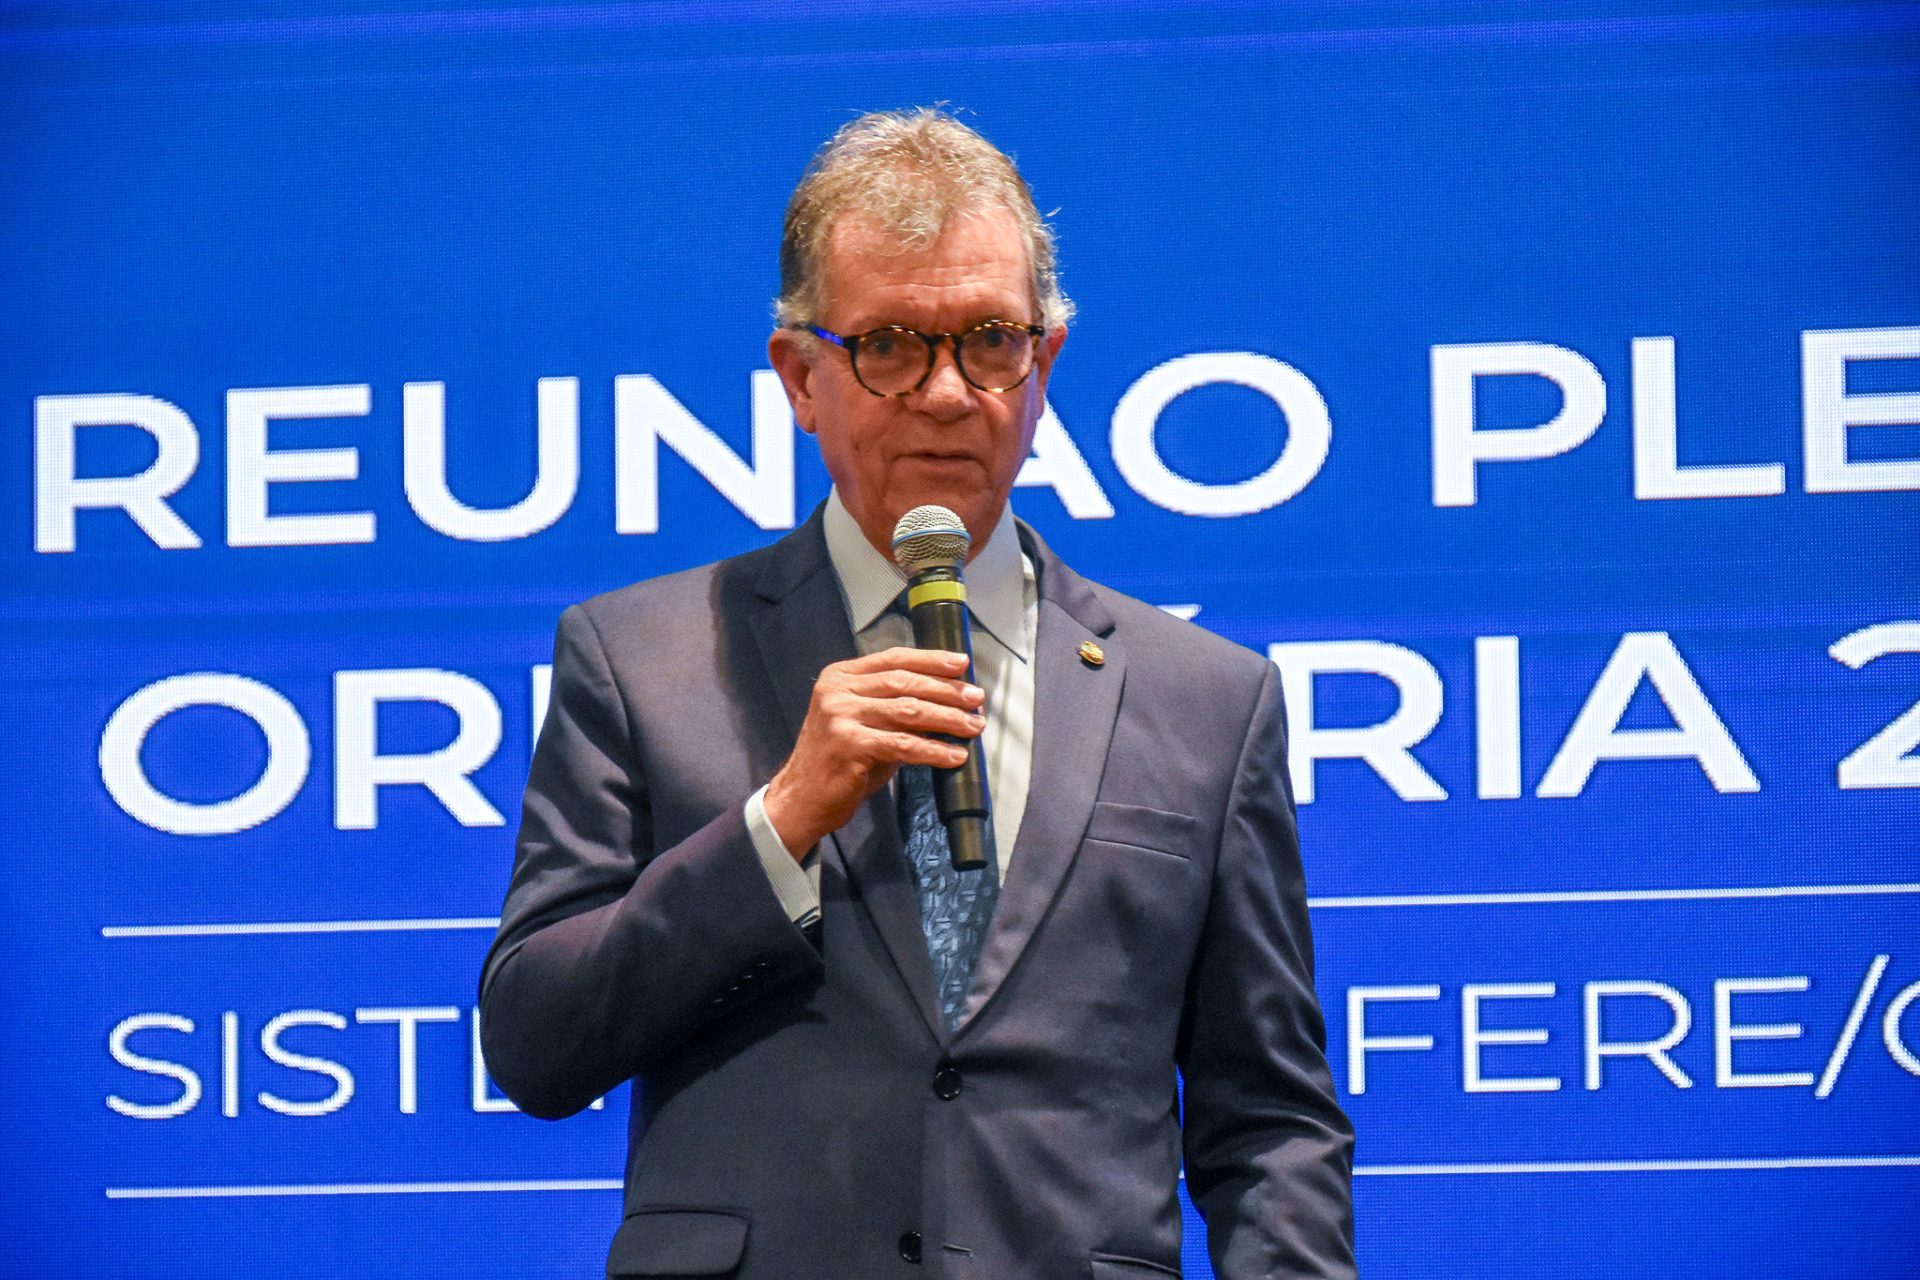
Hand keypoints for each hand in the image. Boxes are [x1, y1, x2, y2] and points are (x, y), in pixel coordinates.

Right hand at [763, 646, 984, 856]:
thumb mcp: (863, 723)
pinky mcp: (850, 745)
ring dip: (948, 719)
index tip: (961, 664)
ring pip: (909, 711)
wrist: (801, 798)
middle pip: (905, 682)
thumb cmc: (838, 761)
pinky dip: (934, 751)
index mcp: (840, 677)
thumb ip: (894, 707)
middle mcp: (838, 691)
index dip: (931, 659)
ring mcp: (841, 716)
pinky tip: (954, 756)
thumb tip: (947, 702)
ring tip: (973, 726)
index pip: (894, 659)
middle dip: (947, 690)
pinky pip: (904, 745)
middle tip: (976, 699)